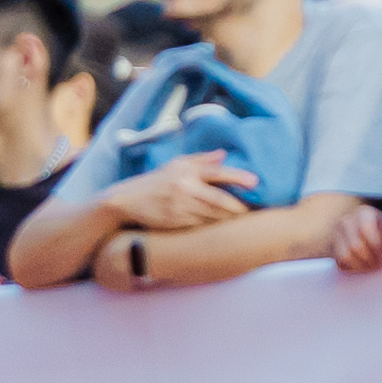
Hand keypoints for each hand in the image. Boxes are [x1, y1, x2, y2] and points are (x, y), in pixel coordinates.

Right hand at [105, 152, 257, 231]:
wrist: (125, 201)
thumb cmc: (153, 182)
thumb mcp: (174, 164)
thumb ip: (200, 159)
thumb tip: (224, 155)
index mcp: (186, 171)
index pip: (217, 173)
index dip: (238, 177)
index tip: (255, 182)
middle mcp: (184, 187)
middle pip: (219, 199)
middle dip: (238, 206)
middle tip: (253, 209)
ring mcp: (179, 206)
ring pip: (212, 215)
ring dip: (228, 218)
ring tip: (242, 219)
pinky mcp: (175, 221)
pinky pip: (200, 225)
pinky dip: (213, 226)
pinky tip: (222, 227)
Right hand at [331, 203, 381, 273]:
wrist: (372, 236)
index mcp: (363, 212)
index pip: (365, 230)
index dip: (376, 247)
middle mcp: (346, 220)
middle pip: (355, 246)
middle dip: (369, 260)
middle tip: (380, 266)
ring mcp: (336, 234)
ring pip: (346, 256)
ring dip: (361, 266)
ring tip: (373, 268)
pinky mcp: (330, 247)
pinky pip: (340, 263)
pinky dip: (352, 268)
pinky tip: (363, 267)